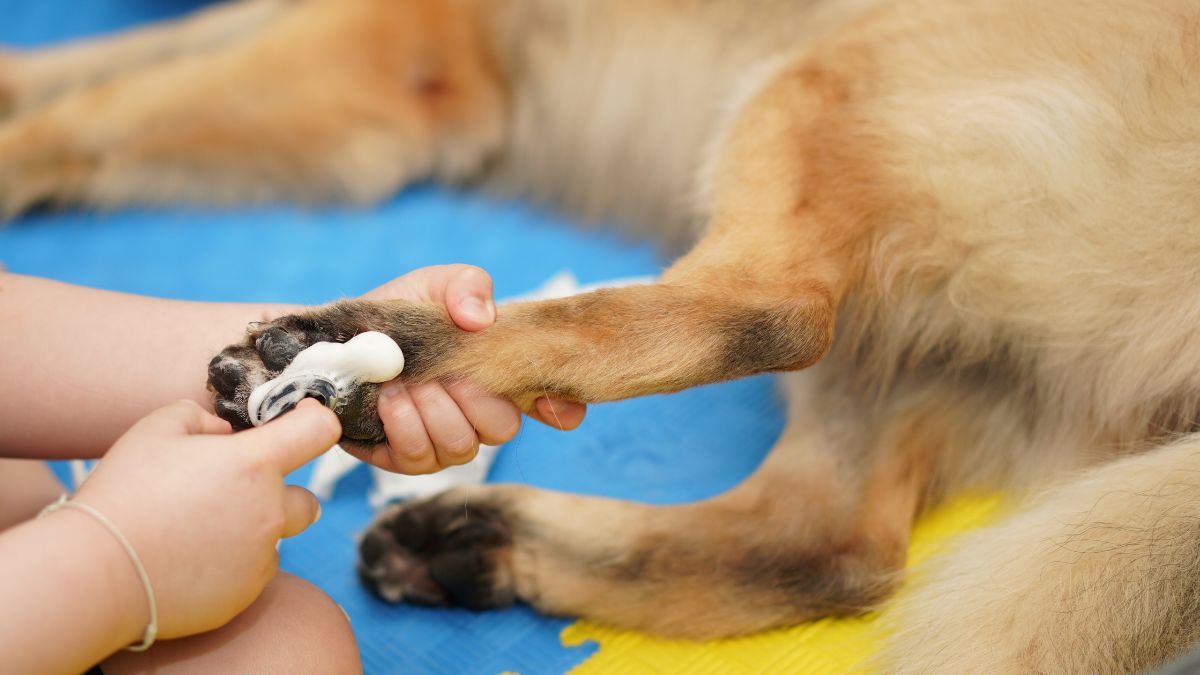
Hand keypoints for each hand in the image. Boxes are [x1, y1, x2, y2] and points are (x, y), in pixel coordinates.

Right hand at [71, 399, 339, 638]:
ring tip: (196, 531)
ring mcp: (261, 558)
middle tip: (236, 493)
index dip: (315, 419)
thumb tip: (223, 433)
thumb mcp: (153, 431)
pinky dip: (231, 565)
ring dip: (250, 532)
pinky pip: (250, 574)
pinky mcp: (244, 595)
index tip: (301, 419)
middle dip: (282, 494)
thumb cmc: (123, 494)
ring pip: (273, 540)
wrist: (95, 572)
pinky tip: (188, 561)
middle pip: (307, 501)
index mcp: (254, 464)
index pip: (319, 430)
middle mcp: (270, 512)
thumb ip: (199, 418)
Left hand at [355, 265, 586, 473]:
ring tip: (402, 382)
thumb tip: (480, 317)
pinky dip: (404, 424)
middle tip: (440, 372)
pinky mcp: (408, 459)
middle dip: (470, 397)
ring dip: (431, 409)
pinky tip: (387, 398)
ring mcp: (447, 442)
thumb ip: (466, 286)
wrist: (338, 340)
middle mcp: (482, 416)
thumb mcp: (433, 285)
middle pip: (503, 428)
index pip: (555, 405)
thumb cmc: (398, 315)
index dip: (560, 408)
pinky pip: (420, 458)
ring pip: (462, 447)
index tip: (544, 401)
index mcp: (502, 376)